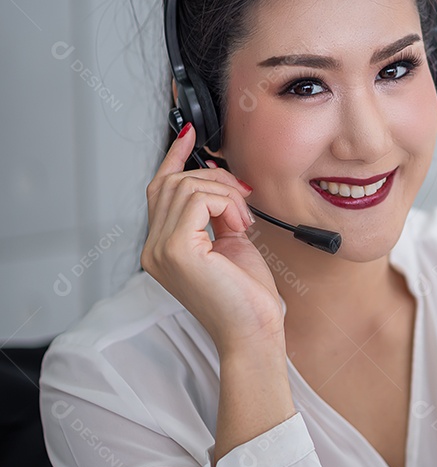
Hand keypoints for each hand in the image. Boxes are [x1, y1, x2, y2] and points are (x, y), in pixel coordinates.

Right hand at [141, 122, 283, 354]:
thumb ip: (216, 213)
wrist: (253, 331)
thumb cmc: (246, 296)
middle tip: (242, 198)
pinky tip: (239, 225)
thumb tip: (219, 181)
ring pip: (186, 186)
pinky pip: (197, 199)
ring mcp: (161, 249)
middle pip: (173, 182)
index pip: (159, 189)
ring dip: (224, 193)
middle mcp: (154, 248)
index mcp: (163, 246)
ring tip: (242, 220)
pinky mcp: (177, 250)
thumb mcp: (230, 242)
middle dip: (215, 178)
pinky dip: (224, 203)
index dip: (175, 157)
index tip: (190, 134)